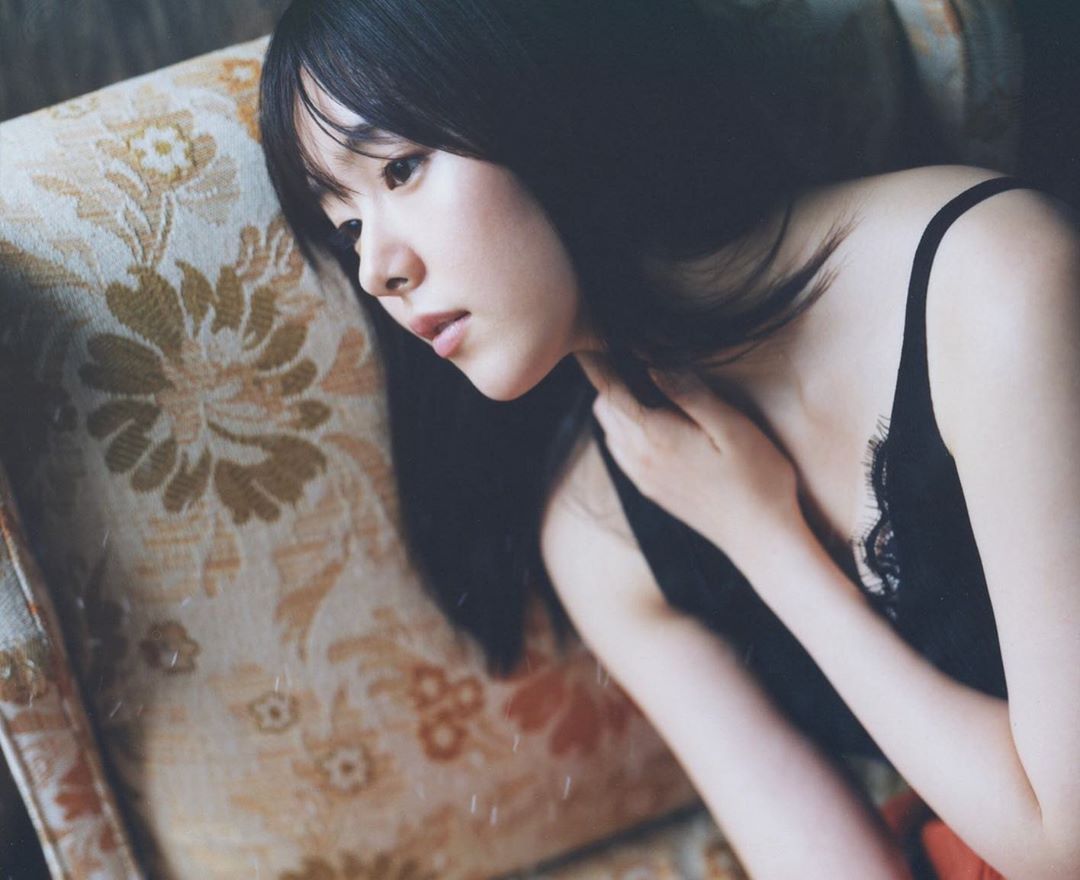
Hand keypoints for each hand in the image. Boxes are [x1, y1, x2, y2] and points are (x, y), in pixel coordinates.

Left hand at [579, 353, 804, 570]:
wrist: (761, 537)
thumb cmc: (757, 477)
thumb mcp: (731, 426)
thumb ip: (688, 394)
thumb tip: (651, 364)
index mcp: (655, 438)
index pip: (610, 391)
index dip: (599, 362)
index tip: (594, 340)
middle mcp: (639, 459)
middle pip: (604, 409)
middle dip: (609, 380)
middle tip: (627, 353)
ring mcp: (643, 478)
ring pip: (610, 431)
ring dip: (617, 405)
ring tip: (641, 382)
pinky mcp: (652, 490)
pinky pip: (622, 452)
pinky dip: (625, 429)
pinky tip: (652, 419)